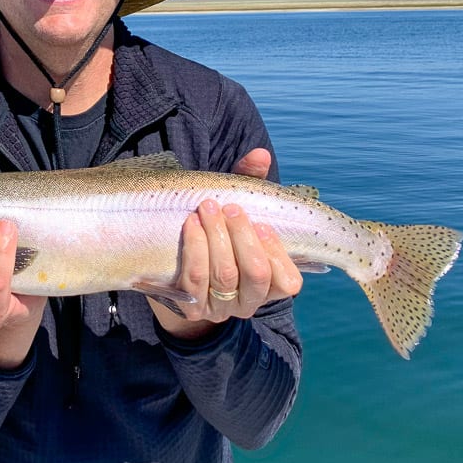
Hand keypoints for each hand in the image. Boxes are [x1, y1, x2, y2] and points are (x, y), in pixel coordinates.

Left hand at [153, 147, 302, 338]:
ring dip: (216, 238)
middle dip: (243, 238)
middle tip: (229, 208)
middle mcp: (249, 302)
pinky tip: (190, 225)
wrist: (174, 264)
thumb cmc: (218, 231)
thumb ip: (251, 182)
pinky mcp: (191, 308)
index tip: (262, 224)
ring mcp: (220, 308)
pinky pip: (194, 281)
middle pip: (255, 276)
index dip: (277, 253)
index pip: (288, 282)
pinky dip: (194, 249)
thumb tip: (260, 154)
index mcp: (270, 284)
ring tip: (206, 209)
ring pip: (225, 277)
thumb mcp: (237, 208)